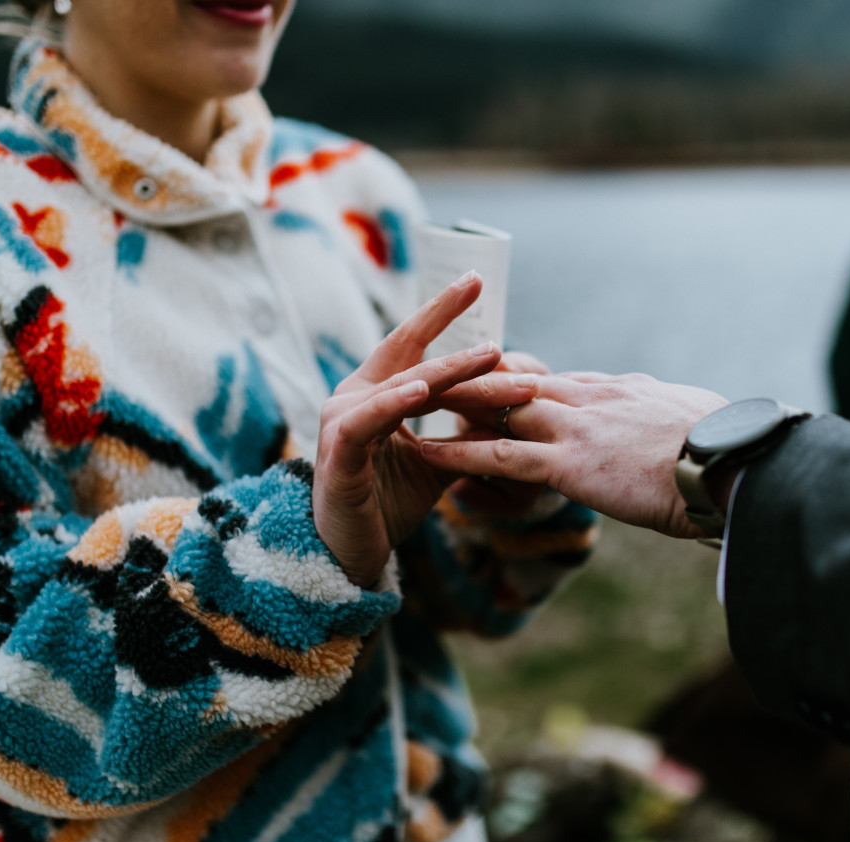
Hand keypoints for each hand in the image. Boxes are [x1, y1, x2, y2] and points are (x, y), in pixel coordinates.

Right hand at [313, 273, 539, 587]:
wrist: (348, 555)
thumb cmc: (385, 503)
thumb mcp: (435, 462)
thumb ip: (461, 433)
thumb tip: (510, 414)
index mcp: (377, 393)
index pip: (413, 342)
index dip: (443, 310)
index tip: (478, 279)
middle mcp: (356, 397)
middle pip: (412, 355)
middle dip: (459, 336)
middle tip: (503, 318)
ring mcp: (343, 422)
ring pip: (402, 386)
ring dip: (449, 372)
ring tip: (489, 355)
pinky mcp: (339, 453)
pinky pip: (368, 421)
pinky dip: (394, 403)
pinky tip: (423, 392)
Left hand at [420, 372, 727, 538]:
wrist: (739, 464)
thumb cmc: (730, 450)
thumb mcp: (692, 421)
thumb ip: (666, 414)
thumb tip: (671, 411)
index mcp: (616, 389)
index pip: (552, 380)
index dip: (512, 382)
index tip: (482, 382)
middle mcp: (588, 396)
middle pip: (512, 380)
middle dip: (465, 384)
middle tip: (423, 384)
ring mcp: (575, 426)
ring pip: (495, 408)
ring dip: (447, 409)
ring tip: (403, 410)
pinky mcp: (569, 462)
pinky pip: (498, 456)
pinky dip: (457, 456)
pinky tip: (425, 457)